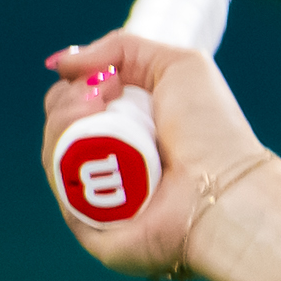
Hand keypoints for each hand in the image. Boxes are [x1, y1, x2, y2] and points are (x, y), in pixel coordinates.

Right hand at [40, 25, 273, 280]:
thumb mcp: (178, 66)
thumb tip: (63, 63)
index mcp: (131, 134)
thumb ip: (122, 50)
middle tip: (99, 95)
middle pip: (58, 128)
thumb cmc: (212, 129)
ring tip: (95, 110)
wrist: (227, 186)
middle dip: (66, 103)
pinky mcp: (93, 230)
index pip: (76, 108)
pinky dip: (63, 160)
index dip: (75, 89)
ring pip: (54, 155)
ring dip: (63, 123)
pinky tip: (88, 142)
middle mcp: (113, 167)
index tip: (102, 80)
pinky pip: (62, 191)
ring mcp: (99, 200)